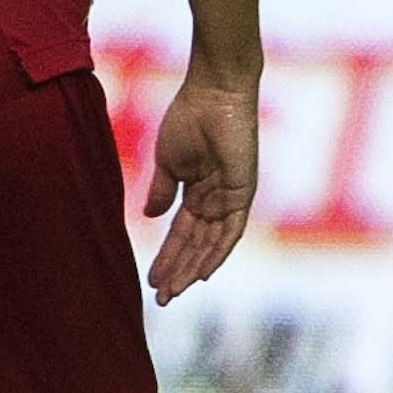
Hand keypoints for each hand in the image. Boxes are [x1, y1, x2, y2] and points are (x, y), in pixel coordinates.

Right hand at [143, 75, 258, 304]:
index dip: (167, 257)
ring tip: (172, 292)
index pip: (181, 233)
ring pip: (210, 244)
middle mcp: (214, 199)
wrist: (213, 94)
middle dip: (177, 270)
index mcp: (196, 191)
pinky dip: (217, 253)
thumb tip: (150, 217)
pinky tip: (201, 275)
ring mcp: (229, 197)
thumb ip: (161, 190)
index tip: (151, 281)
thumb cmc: (189, 118)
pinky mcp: (243, 192)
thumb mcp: (168, 162)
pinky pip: (232, 231)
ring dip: (192, 268)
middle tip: (160, 299)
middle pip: (195, 244)